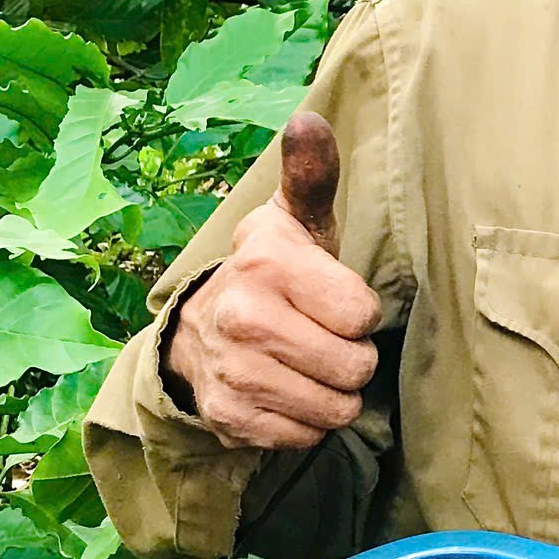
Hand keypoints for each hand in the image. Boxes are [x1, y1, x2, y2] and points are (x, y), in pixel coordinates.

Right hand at [165, 113, 380, 448]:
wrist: (197, 330)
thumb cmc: (271, 273)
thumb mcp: (292, 222)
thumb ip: (310, 175)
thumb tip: (309, 121)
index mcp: (266, 263)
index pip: (361, 314)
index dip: (357, 312)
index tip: (333, 302)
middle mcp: (242, 316)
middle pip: (353, 366)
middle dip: (351, 359)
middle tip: (325, 340)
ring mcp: (233, 371)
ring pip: (334, 408)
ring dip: (333, 394)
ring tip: (308, 367)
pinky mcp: (229, 417)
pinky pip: (304, 436)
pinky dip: (305, 422)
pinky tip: (287, 392)